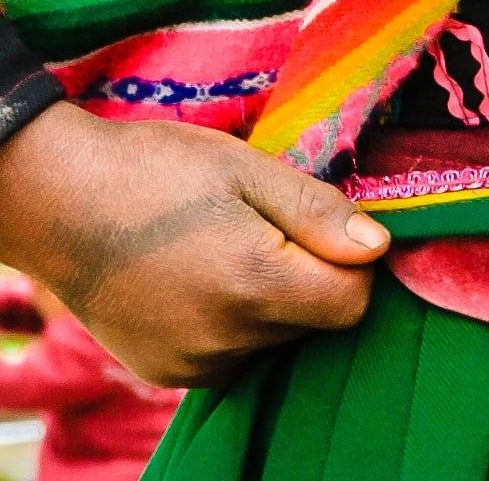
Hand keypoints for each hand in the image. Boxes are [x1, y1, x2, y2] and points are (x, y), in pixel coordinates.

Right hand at [0, 106, 388, 386]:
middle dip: (310, 279)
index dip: (354, 264)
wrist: (57, 202)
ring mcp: (190, 363)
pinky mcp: (165, 371)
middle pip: (313, 323)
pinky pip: (231, 356)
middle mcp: (225, 338)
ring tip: (225, 251)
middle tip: (264, 229)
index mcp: (254, 283)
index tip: (326, 228)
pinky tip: (201, 280)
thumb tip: (378, 247)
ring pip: (274, 341)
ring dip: (271, 304)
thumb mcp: (247, 170)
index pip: (351, 304)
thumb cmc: (156, 171)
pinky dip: (233, 325)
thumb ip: (318, 213)